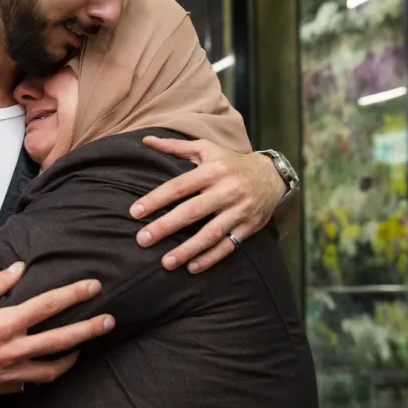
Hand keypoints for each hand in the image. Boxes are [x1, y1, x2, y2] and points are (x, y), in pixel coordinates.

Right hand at [0, 262, 114, 402]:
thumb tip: (20, 268)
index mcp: (6, 323)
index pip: (49, 305)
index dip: (74, 294)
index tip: (93, 286)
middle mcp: (14, 349)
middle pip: (62, 339)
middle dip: (89, 329)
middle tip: (109, 321)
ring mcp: (12, 373)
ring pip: (54, 368)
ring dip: (73, 357)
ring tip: (84, 347)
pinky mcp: (6, 388)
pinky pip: (34, 382)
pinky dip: (46, 372)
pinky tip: (52, 364)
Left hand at [131, 137, 285, 273]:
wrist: (271, 176)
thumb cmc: (230, 163)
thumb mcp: (206, 149)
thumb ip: (176, 147)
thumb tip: (147, 140)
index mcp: (213, 170)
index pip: (179, 186)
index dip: (156, 199)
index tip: (135, 212)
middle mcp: (226, 190)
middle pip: (192, 211)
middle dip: (165, 227)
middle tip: (142, 240)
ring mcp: (239, 211)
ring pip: (210, 234)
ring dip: (187, 250)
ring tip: (166, 262)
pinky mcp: (249, 227)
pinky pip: (228, 246)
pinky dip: (210, 259)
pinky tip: (191, 268)